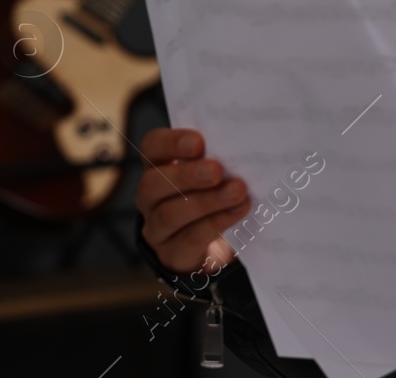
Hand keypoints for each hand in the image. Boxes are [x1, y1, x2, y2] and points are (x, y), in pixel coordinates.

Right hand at [137, 127, 250, 275]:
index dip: (171, 143)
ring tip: (237, 191)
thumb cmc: (216, 194)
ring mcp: (156, 228)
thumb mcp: (216, 172)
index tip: (199, 142)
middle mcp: (150, 197)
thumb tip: (245, 142)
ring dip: (206, 201)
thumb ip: (221, 157)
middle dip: (186, 176)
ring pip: (169, 214)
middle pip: (152, 184)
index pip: (151, 147)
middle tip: (216, 170)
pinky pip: (190, 238)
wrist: (215, 247)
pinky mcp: (172, 254)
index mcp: (158, 167)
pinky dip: (217, 222)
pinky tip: (239, 211)